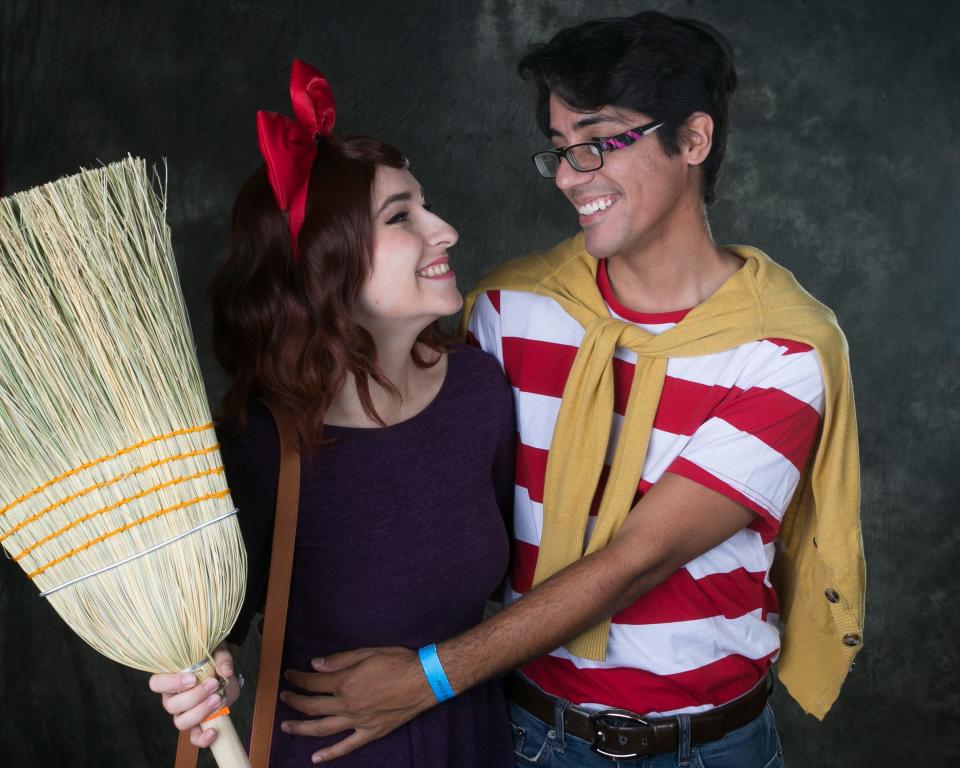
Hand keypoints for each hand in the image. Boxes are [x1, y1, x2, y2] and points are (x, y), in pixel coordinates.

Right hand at [149, 644, 240, 748]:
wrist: (225, 674)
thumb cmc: (215, 661)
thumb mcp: (219, 653)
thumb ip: (222, 659)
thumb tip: (226, 671)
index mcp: (171, 679)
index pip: (157, 683)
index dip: (171, 683)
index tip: (192, 679)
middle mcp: (173, 699)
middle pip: (171, 706)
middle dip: (194, 696)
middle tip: (213, 684)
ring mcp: (184, 714)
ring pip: (180, 722)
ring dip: (200, 712)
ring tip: (218, 699)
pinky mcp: (197, 725)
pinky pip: (194, 738)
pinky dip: (202, 739)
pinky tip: (213, 731)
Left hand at [280, 646, 438, 761]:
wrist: (424, 680)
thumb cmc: (398, 661)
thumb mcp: (367, 652)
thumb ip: (339, 660)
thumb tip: (315, 664)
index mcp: (345, 682)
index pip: (313, 682)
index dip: (297, 678)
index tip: (289, 676)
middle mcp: (347, 704)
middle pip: (312, 706)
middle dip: (294, 701)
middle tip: (284, 697)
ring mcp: (358, 721)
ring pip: (322, 728)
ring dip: (301, 728)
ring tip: (286, 727)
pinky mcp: (370, 732)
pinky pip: (346, 746)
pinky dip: (330, 754)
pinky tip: (315, 758)